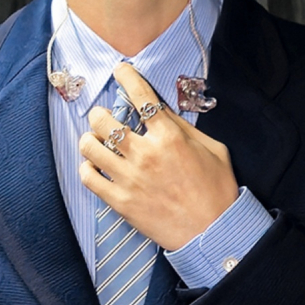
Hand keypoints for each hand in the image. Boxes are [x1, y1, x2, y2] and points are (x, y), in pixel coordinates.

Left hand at [79, 62, 239, 250]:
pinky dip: (87, 168)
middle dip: (99, 113)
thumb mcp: (212, 149)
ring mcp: (130, 179)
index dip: (126, 77)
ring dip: (89, 139)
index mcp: (170, 137)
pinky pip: (88, 178)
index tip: (119, 71)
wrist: (215, 233)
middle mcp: (146, 154)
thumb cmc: (217, 190)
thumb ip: (183, 127)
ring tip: (96, 140)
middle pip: (103, 120)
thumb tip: (161, 110)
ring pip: (90, 147)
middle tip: (103, 116)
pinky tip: (95, 166)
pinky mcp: (121, 202)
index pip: (141, 96)